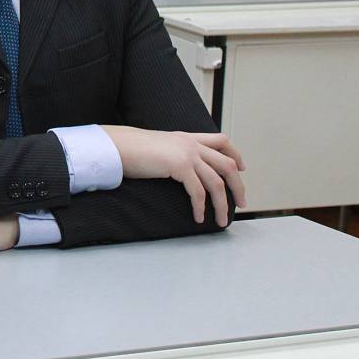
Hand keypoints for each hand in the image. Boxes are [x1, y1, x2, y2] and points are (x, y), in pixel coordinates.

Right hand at [101, 125, 246, 225]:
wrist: (117, 146)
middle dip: (238, 186)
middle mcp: (191, 144)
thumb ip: (172, 153)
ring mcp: (187, 153)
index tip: (241, 169)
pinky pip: (198, 192)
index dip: (235, 155)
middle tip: (241, 203)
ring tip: (221, 220)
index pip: (222, 141)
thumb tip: (176, 169)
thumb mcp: (158, 147)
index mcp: (187, 138)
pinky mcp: (180, 166)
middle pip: (227, 164)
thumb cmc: (130, 149)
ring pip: (217, 182)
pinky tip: (198, 217)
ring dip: (222, 204)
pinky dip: (201, 207)